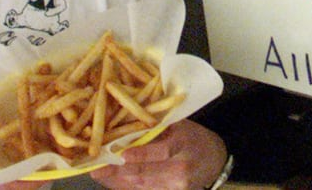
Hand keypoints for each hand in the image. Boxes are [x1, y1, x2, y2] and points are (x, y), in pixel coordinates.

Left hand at [89, 119, 226, 189]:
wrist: (215, 160)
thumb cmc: (192, 138)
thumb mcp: (179, 126)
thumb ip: (155, 128)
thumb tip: (123, 126)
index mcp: (183, 143)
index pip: (160, 151)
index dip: (139, 154)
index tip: (118, 154)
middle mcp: (180, 168)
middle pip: (145, 173)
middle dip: (117, 172)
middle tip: (96, 168)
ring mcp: (177, 186)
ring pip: (142, 185)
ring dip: (118, 180)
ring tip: (98, 173)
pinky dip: (127, 186)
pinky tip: (112, 180)